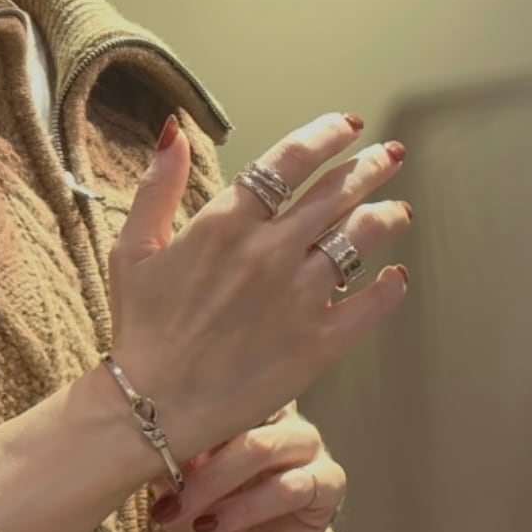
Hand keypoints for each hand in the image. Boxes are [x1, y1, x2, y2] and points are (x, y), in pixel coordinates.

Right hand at [108, 112, 410, 466]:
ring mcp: (299, 298)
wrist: (155, 405)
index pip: (291, 159)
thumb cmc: (141, 331)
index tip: (348, 126)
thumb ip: (156, 189)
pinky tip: (397, 278)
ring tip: (397, 210)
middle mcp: (271, 252)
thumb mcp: (133, 251)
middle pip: (337, 192)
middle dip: (369, 166)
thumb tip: (175, 131)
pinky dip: (390, 289)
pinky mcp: (317, 344)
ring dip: (386, 216)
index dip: (327, 134)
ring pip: (360, 238)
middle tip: (387, 156)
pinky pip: (370, 307)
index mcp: (227, 223)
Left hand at [148, 406, 345, 531]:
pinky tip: (215, 524)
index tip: (152, 443)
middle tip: (169, 497)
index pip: (224, 390)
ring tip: (192, 515)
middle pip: (242, 417)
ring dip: (220, 482)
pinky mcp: (328, 484)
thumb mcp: (174, 486)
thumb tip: (145, 437)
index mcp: (248, 408)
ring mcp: (310, 448)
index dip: (190, 415)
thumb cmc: (205, 514)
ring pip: (264, 448)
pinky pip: (292, 487)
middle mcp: (282, 418)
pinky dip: (248, 507)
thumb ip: (166, 457)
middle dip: (199, 460)